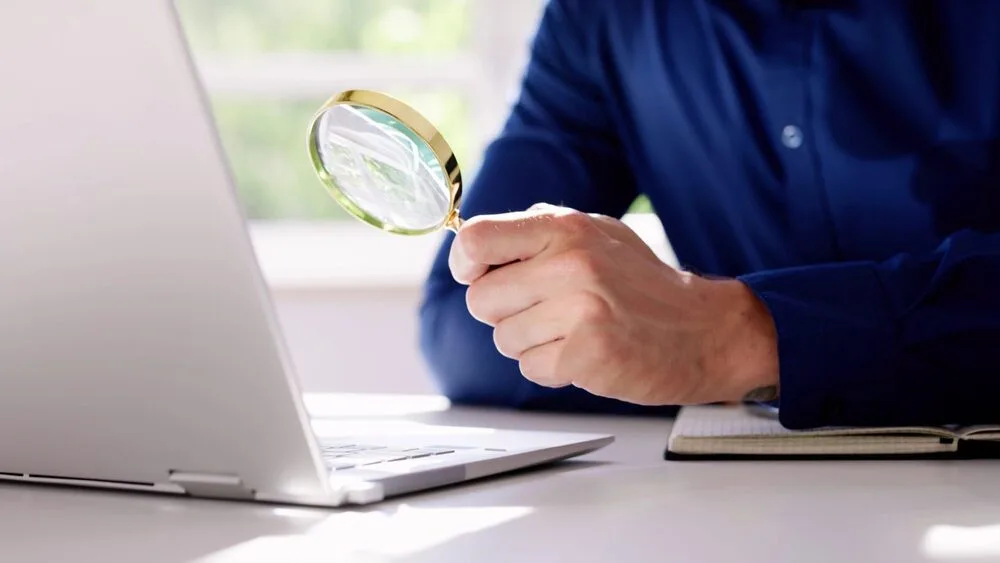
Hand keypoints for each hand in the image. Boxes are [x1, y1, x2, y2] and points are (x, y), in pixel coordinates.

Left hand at [449, 204, 778, 405]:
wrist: (705, 330)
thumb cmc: (645, 284)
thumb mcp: (597, 234)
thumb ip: (539, 232)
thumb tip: (474, 243)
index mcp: (565, 228)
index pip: (475, 239)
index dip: (465, 264)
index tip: (475, 275)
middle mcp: (569, 264)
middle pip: (480, 300)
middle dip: (503, 312)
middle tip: (543, 310)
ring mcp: (578, 311)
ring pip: (503, 338)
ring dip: (530, 342)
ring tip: (572, 331)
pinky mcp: (586, 355)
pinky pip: (531, 368)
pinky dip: (551, 367)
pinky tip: (584, 352)